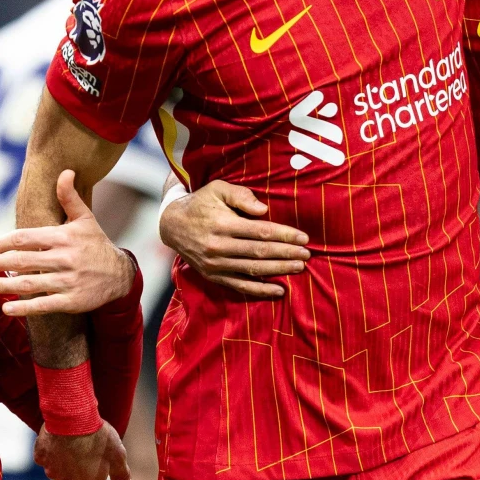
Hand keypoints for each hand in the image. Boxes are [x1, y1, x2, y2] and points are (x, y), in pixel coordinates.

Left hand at [0, 169, 134, 317]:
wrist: (121, 275)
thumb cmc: (96, 244)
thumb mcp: (86, 219)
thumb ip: (70, 197)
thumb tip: (65, 171)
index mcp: (63, 237)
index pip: (25, 238)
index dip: (2, 243)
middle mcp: (64, 259)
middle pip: (22, 261)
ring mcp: (68, 281)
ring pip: (28, 284)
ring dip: (1, 286)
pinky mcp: (72, 301)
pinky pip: (44, 305)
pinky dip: (24, 308)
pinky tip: (6, 309)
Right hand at [33, 422, 133, 479]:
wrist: (71, 416)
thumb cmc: (98, 437)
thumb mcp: (117, 456)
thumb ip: (122, 476)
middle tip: (92, 459)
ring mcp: (52, 472)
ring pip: (61, 475)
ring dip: (68, 467)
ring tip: (78, 445)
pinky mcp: (41, 457)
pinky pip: (48, 460)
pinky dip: (55, 454)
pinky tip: (62, 440)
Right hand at [160, 180, 308, 298]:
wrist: (172, 225)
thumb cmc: (200, 203)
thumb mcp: (217, 189)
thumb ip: (241, 196)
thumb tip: (264, 209)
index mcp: (223, 224)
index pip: (260, 232)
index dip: (284, 235)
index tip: (304, 238)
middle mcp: (219, 247)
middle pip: (260, 252)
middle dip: (287, 254)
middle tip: (308, 255)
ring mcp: (216, 265)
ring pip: (253, 270)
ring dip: (278, 270)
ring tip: (299, 268)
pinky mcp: (213, 276)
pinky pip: (240, 286)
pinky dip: (260, 290)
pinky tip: (279, 290)